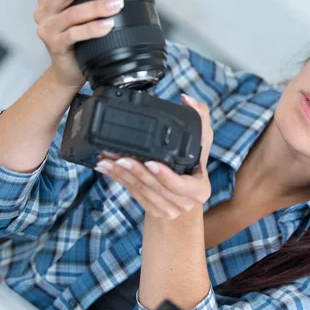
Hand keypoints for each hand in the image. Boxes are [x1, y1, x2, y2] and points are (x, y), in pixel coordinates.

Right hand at [33, 0, 124, 87]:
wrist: (68, 70)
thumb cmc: (79, 40)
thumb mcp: (80, 15)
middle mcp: (44, 10)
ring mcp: (47, 28)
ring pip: (72, 13)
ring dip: (97, 6)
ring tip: (117, 4)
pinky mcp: (55, 45)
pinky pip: (75, 34)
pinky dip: (93, 28)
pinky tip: (108, 25)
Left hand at [94, 94, 213, 218]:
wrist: (187, 196)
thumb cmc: (194, 166)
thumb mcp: (202, 142)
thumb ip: (201, 118)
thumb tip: (187, 99)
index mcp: (199, 190)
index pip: (181, 185)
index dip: (164, 175)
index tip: (150, 162)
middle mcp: (184, 203)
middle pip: (156, 188)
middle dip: (136, 172)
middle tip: (120, 157)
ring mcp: (167, 209)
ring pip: (141, 191)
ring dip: (122, 175)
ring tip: (107, 160)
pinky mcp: (151, 209)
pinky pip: (133, 194)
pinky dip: (119, 180)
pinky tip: (108, 169)